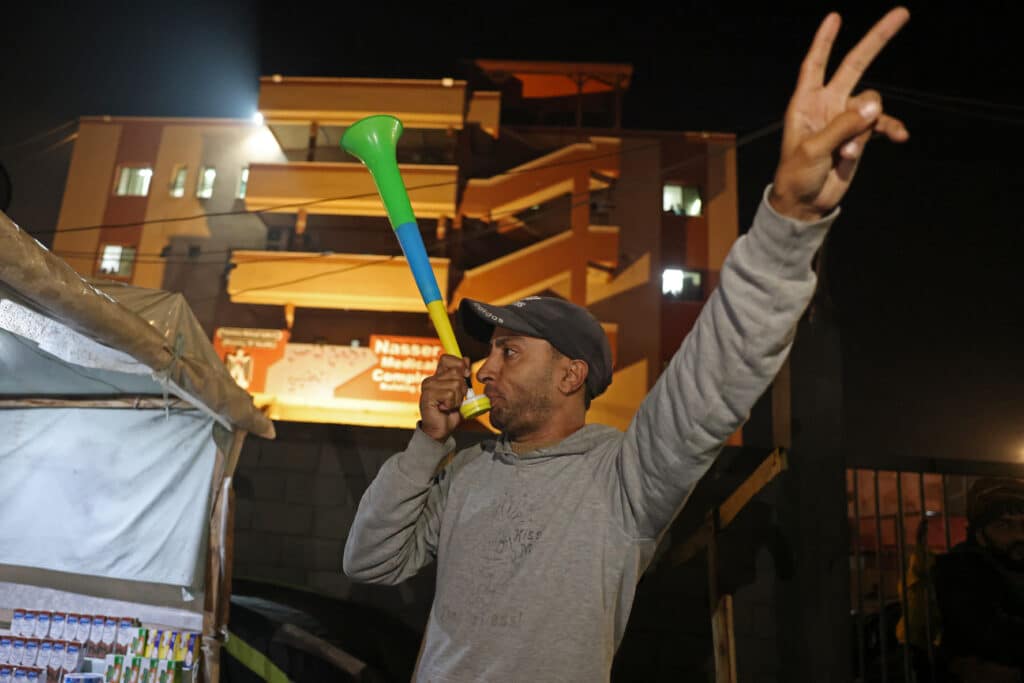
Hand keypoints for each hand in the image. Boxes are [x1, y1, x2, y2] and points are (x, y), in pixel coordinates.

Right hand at [419, 354, 470, 441]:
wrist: (441, 430)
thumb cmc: (450, 413)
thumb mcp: (460, 392)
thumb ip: (462, 376)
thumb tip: (466, 359)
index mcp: (438, 376)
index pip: (447, 359)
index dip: (459, 365)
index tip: (465, 376)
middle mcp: (431, 379)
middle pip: (457, 373)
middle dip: (462, 389)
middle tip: (455, 400)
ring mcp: (428, 387)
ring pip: (455, 384)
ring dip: (457, 399)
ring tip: (449, 406)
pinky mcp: (428, 396)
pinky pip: (449, 394)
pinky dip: (452, 404)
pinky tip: (444, 409)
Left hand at [770, 8, 910, 221]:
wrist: (806, 203)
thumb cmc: (797, 175)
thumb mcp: (813, 150)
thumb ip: (842, 127)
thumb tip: (873, 106)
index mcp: (806, 103)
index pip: (816, 64)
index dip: (825, 40)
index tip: (835, 17)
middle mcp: (828, 104)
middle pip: (855, 65)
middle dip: (876, 40)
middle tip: (902, 13)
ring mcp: (846, 119)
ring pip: (871, 104)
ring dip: (865, 130)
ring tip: (847, 154)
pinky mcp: (860, 135)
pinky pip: (881, 124)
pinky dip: (890, 129)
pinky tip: (899, 136)